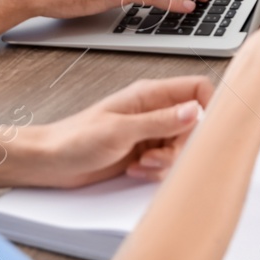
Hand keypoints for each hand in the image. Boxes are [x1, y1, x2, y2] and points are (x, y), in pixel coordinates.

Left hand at [15, 76, 213, 187]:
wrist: (52, 161)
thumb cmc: (76, 138)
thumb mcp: (121, 130)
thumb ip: (160, 121)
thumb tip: (194, 111)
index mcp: (150, 95)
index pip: (196, 89)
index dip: (208, 105)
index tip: (205, 129)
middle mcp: (153, 111)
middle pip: (193, 124)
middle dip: (182, 145)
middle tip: (159, 155)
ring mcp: (149, 132)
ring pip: (180, 146)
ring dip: (166, 160)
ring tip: (143, 163)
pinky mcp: (143, 151)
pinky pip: (165, 162)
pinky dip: (155, 170)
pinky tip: (135, 169)